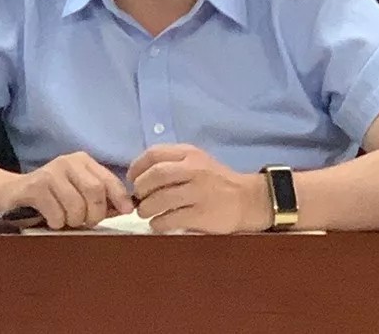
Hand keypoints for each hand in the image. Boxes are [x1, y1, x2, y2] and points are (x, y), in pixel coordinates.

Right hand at [3, 151, 134, 228]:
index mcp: (83, 161)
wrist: (11, 192)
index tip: (127, 212)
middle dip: (95, 213)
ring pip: (76, 205)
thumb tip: (127, 207)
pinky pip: (57, 214)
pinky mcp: (35, 187)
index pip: (108, 179)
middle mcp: (68, 162)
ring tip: (66, 219)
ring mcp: (51, 173)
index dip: (120, 197)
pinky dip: (57, 223)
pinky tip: (50, 218)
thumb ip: (100, 197)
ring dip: (74, 221)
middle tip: (87, 222)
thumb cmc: (51, 196)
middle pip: (95, 191)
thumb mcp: (77, 191)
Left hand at [127, 144, 271, 233]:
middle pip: (155, 175)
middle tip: (138, 198)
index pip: (153, 154)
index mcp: (189, 154)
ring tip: (146, 213)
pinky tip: (158, 224)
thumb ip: (173, 162)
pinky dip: (158, 223)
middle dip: (140, 188)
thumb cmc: (216, 180)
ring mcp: (198, 192)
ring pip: (160, 198)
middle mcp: (194, 169)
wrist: (246, 199)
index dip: (137, 167)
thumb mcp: (197, 161)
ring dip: (146, 208)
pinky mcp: (202, 214)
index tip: (132, 179)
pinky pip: (170, 219)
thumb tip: (140, 174)